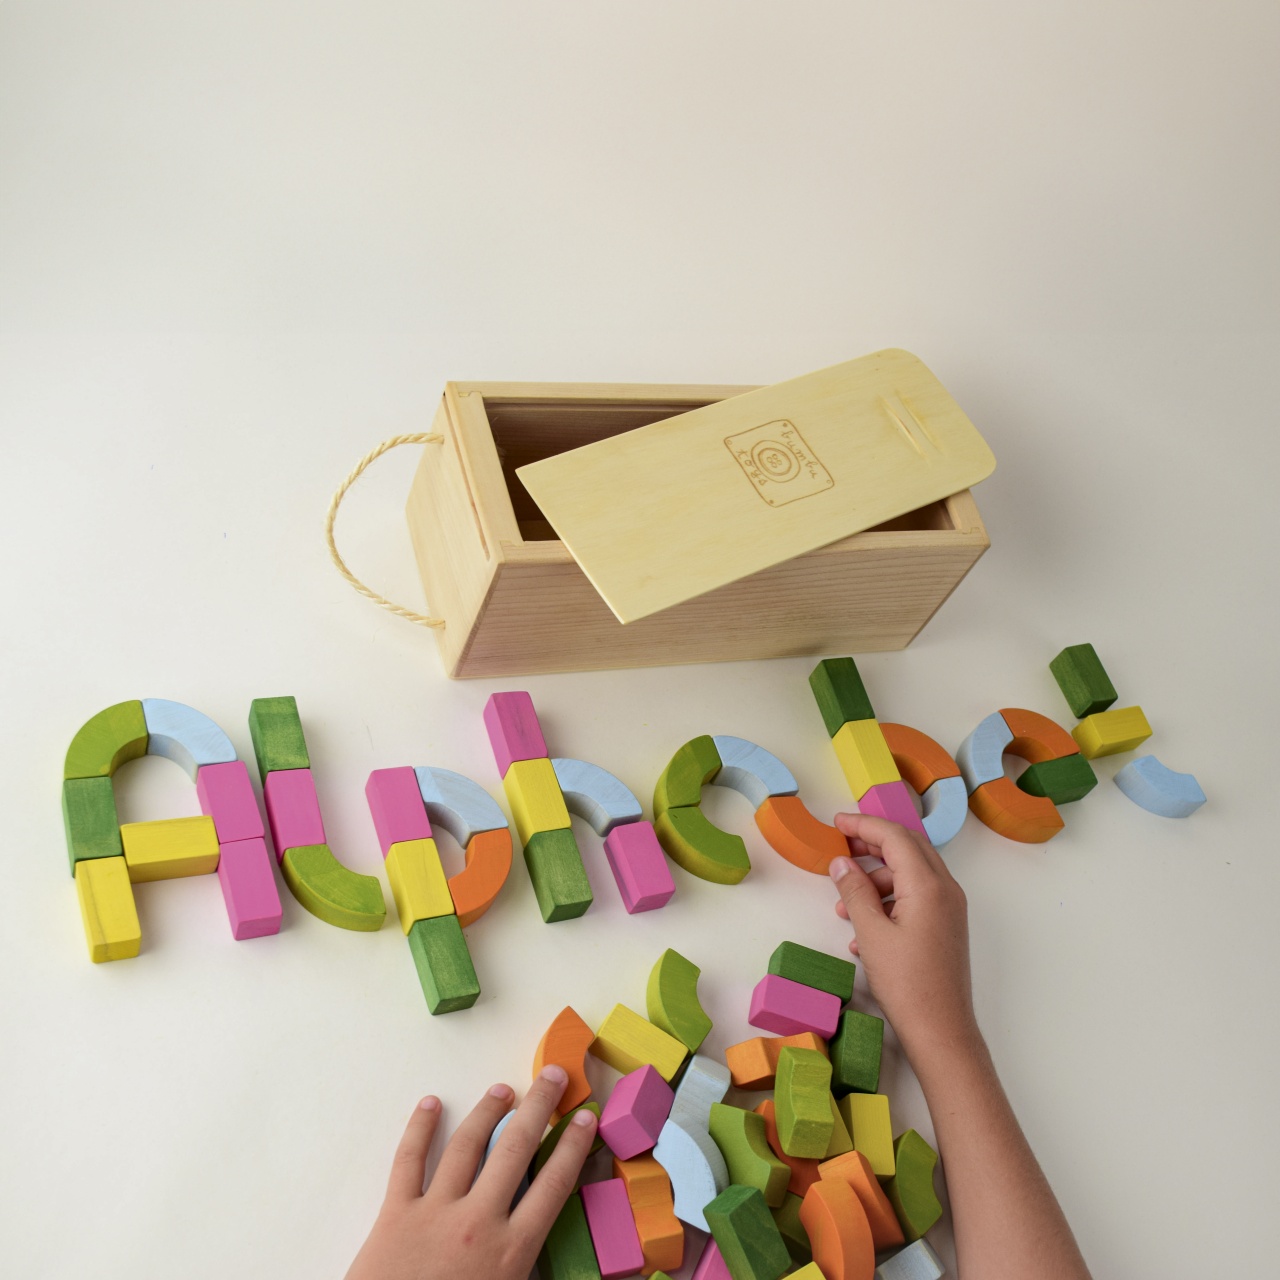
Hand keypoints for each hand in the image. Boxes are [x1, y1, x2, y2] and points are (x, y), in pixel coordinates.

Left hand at [345, 1065, 597, 1279]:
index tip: (585, 1118)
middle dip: (538, 1107)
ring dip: (487, 1112)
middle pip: (515, 1149)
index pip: (553, 1184)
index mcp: (511, 1250)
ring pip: (466, 1146)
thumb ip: (534, 1270)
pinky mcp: (395, 1214)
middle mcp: (478, 1221)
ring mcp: (435, 1212)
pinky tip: (430, 1104)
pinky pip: (407, 1161)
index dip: (572, 1146)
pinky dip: (419, 1129)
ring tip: (502, 1089)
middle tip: (552, 1075)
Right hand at [829, 812, 978, 1058]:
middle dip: (873, 843)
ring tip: (844, 905)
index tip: (837, 823)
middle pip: (908, 848)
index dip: (863, 825)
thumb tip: (842, 863)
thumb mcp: (871, 934)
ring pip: (911, 874)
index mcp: (928, 885)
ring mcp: (949, 908)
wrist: (941, 1030)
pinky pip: (916, 896)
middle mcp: (946, 889)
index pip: (895, 837)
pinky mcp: (946, 926)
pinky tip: (863, 929)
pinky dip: (889, 900)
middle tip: (842, 845)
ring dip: (876, 879)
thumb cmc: (906, 983)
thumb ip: (854, 891)